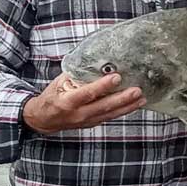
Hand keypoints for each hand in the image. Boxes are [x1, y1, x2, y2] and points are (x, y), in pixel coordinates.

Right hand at [22, 73, 144, 133]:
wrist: (43, 120)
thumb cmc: (52, 97)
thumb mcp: (58, 84)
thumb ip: (76, 75)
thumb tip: (95, 62)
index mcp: (67, 102)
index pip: (87, 93)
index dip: (103, 86)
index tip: (116, 77)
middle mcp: (79, 114)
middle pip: (104, 106)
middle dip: (123, 98)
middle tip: (138, 90)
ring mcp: (88, 120)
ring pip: (111, 114)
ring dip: (129, 106)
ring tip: (142, 98)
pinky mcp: (94, 123)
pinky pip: (111, 116)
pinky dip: (124, 110)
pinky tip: (136, 104)